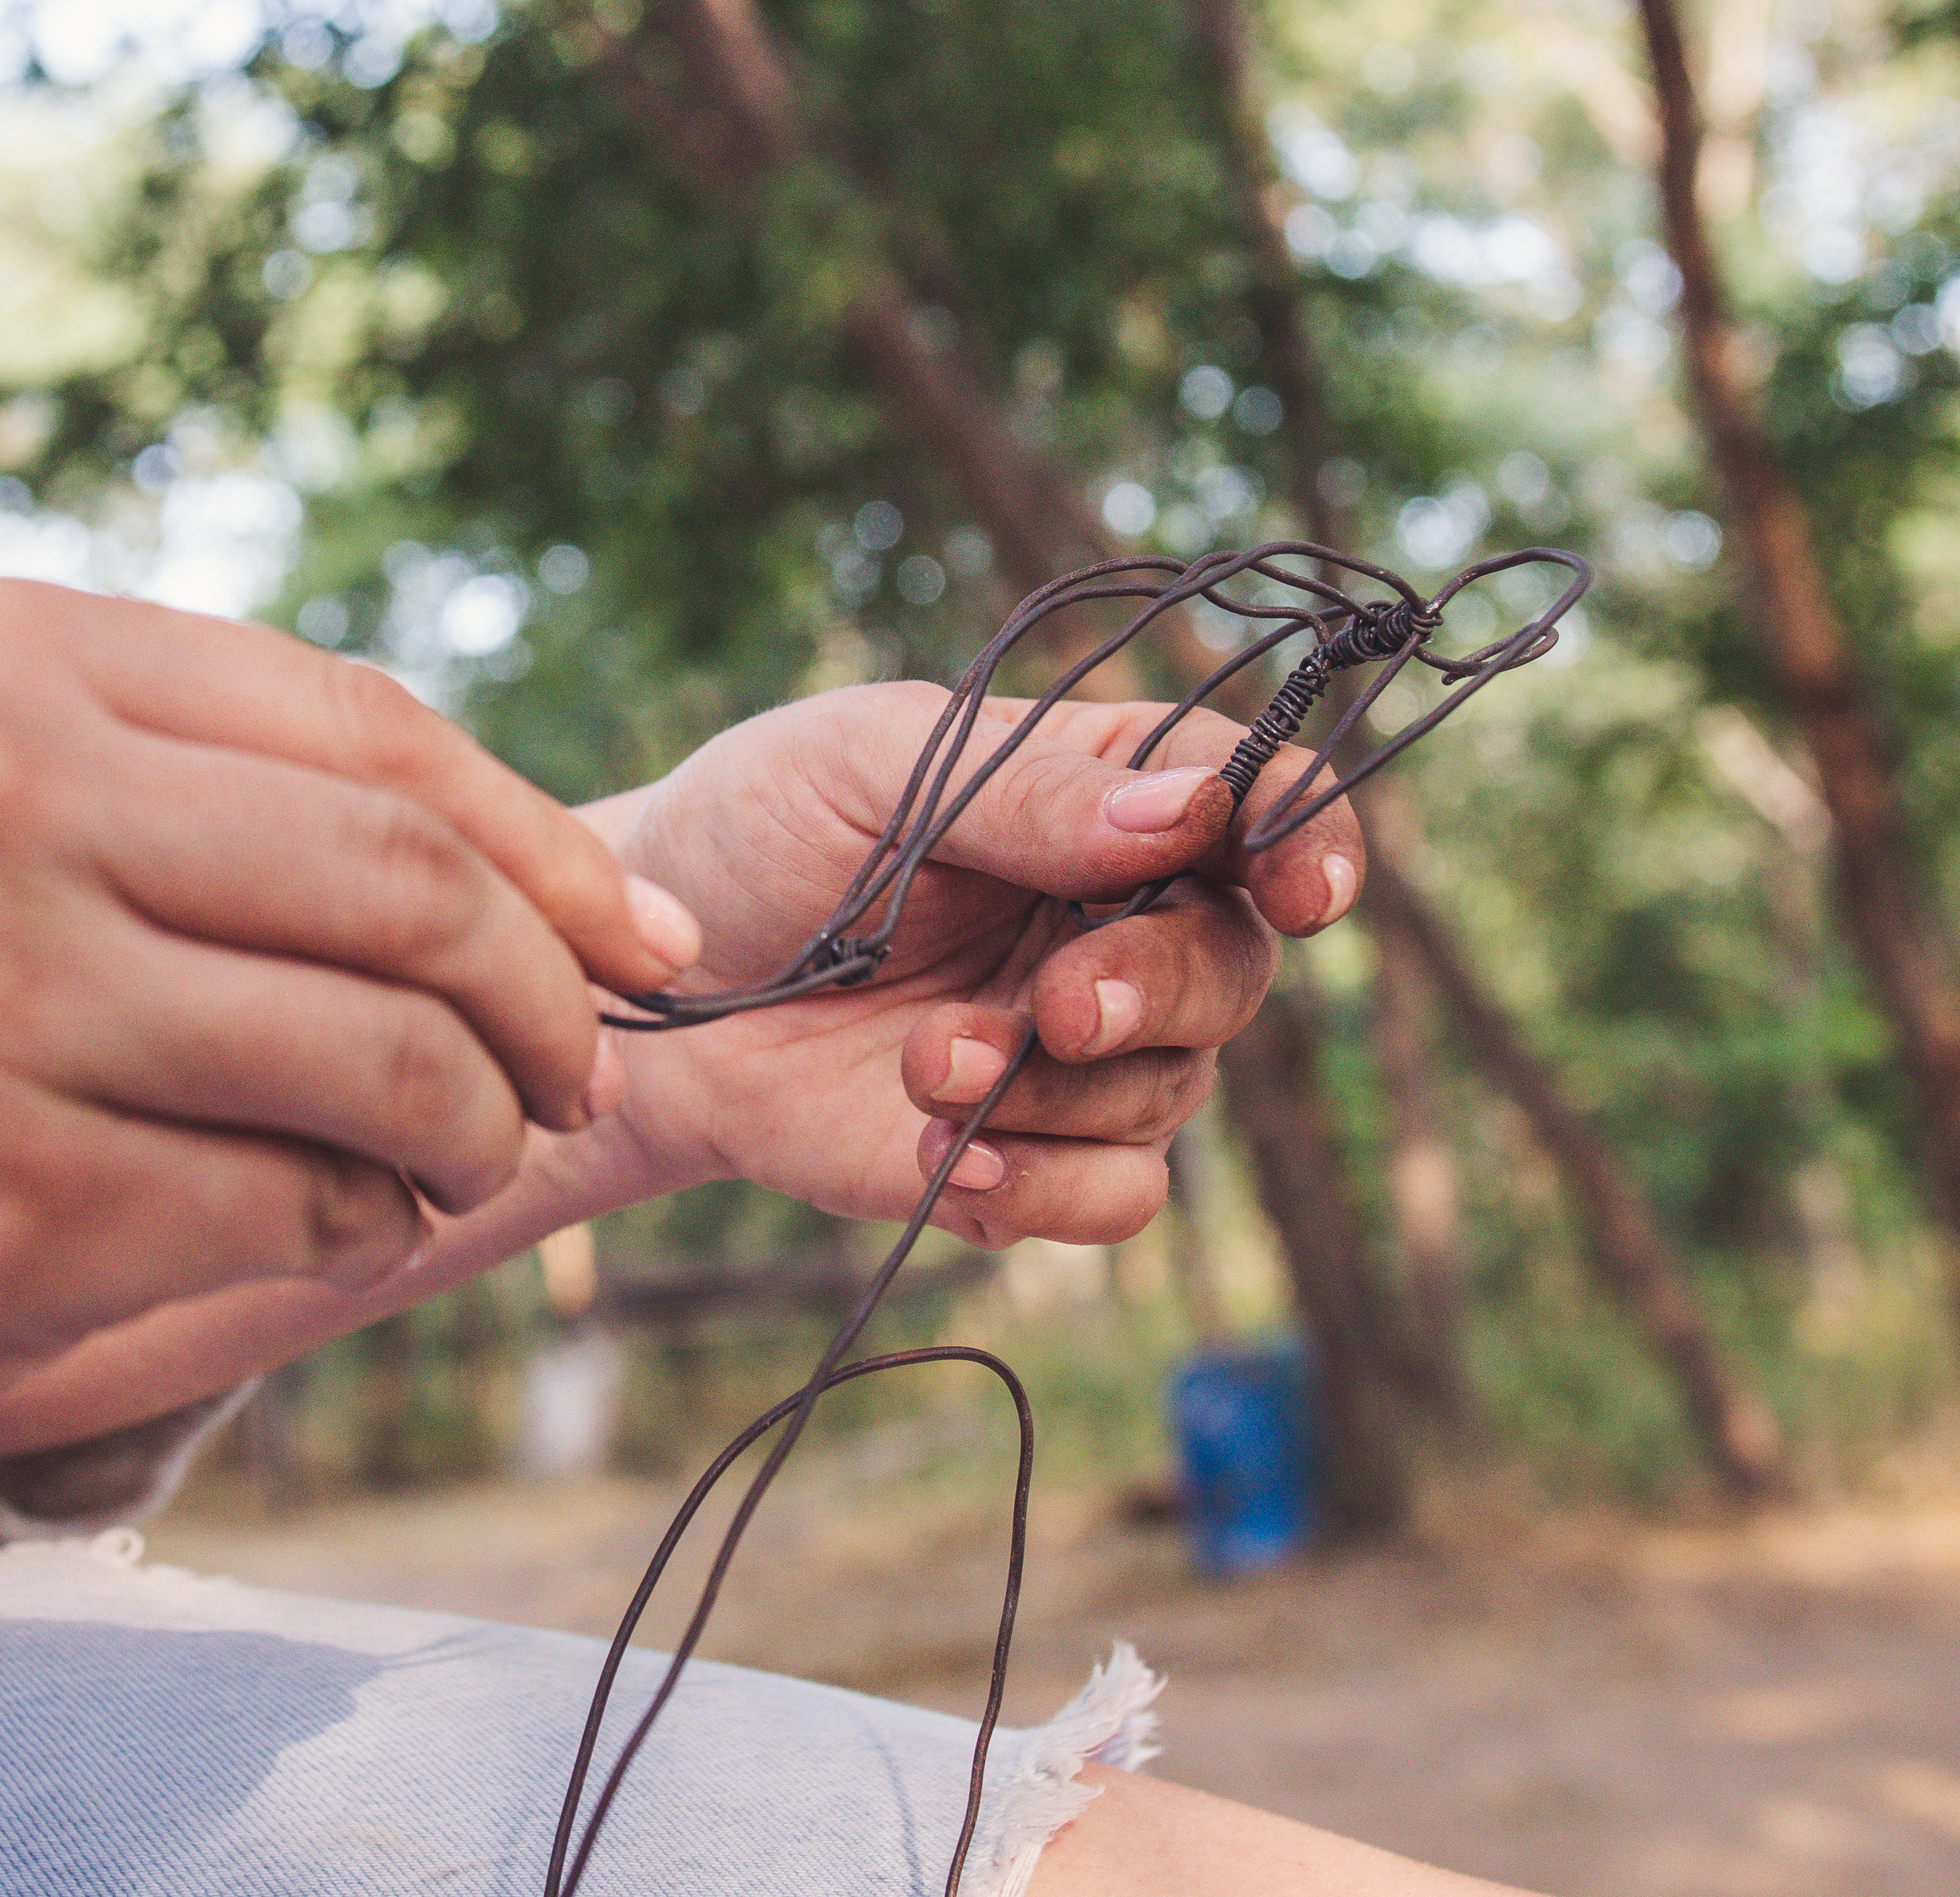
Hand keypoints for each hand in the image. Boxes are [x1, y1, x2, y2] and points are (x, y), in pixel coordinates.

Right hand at [0, 578, 696, 1498]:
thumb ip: (156, 779)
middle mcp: (1, 798)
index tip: (636, 935)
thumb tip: (473, 857)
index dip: (542, 840)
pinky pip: (288, 1213)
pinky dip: (349, 1231)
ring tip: (457, 1158)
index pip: (367, 729)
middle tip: (578, 1066)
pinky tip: (324, 1227)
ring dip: (470, 1129)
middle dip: (547, 996)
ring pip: (384, 1061)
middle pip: (412, 886)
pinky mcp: (2, 1206)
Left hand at [590, 687, 1361, 1248]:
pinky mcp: (1028, 1154)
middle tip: (1059, 1003)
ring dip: (1059, 1092)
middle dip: (1160, 987)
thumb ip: (1026, 789)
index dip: (1310, 841)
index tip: (1306, 890)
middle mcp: (1121, 920)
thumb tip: (1190, 809)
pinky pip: (1115, 1194)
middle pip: (1234, 962)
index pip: (1262, 805)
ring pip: (1173, 1089)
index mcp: (1104, 794)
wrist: (649, 987)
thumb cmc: (757, 833)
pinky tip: (947, 1162)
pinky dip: (1048, 1185)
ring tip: (922, 1063)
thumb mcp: (866, 764)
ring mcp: (1082, 1048)